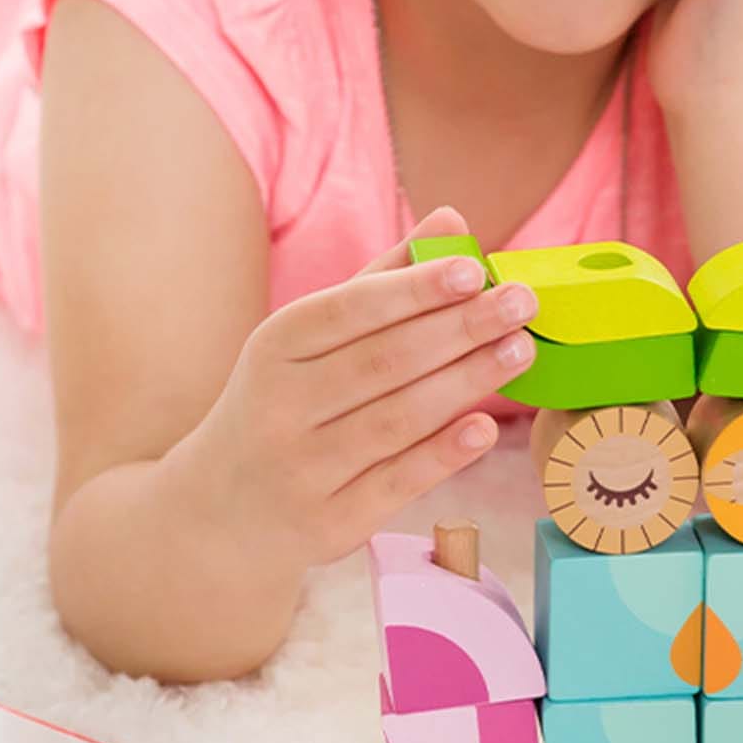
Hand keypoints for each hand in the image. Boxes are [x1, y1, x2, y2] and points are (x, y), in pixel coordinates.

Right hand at [180, 206, 539, 573]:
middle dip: (459, 329)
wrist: (222, 509)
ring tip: (520, 351)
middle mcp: (281, 406)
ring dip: (465, 383)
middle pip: (383, 362)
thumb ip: (383, 280)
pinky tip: (485, 426)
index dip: (414, 290)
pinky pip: (397, 482)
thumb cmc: (285, 402)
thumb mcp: (310, 340)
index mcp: (275, 346)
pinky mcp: (330, 522)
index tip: (475, 269)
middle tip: (521, 303)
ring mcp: (303, 469)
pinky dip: (443, 454)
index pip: (350, 309)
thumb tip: (452, 220)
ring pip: (396, 420)